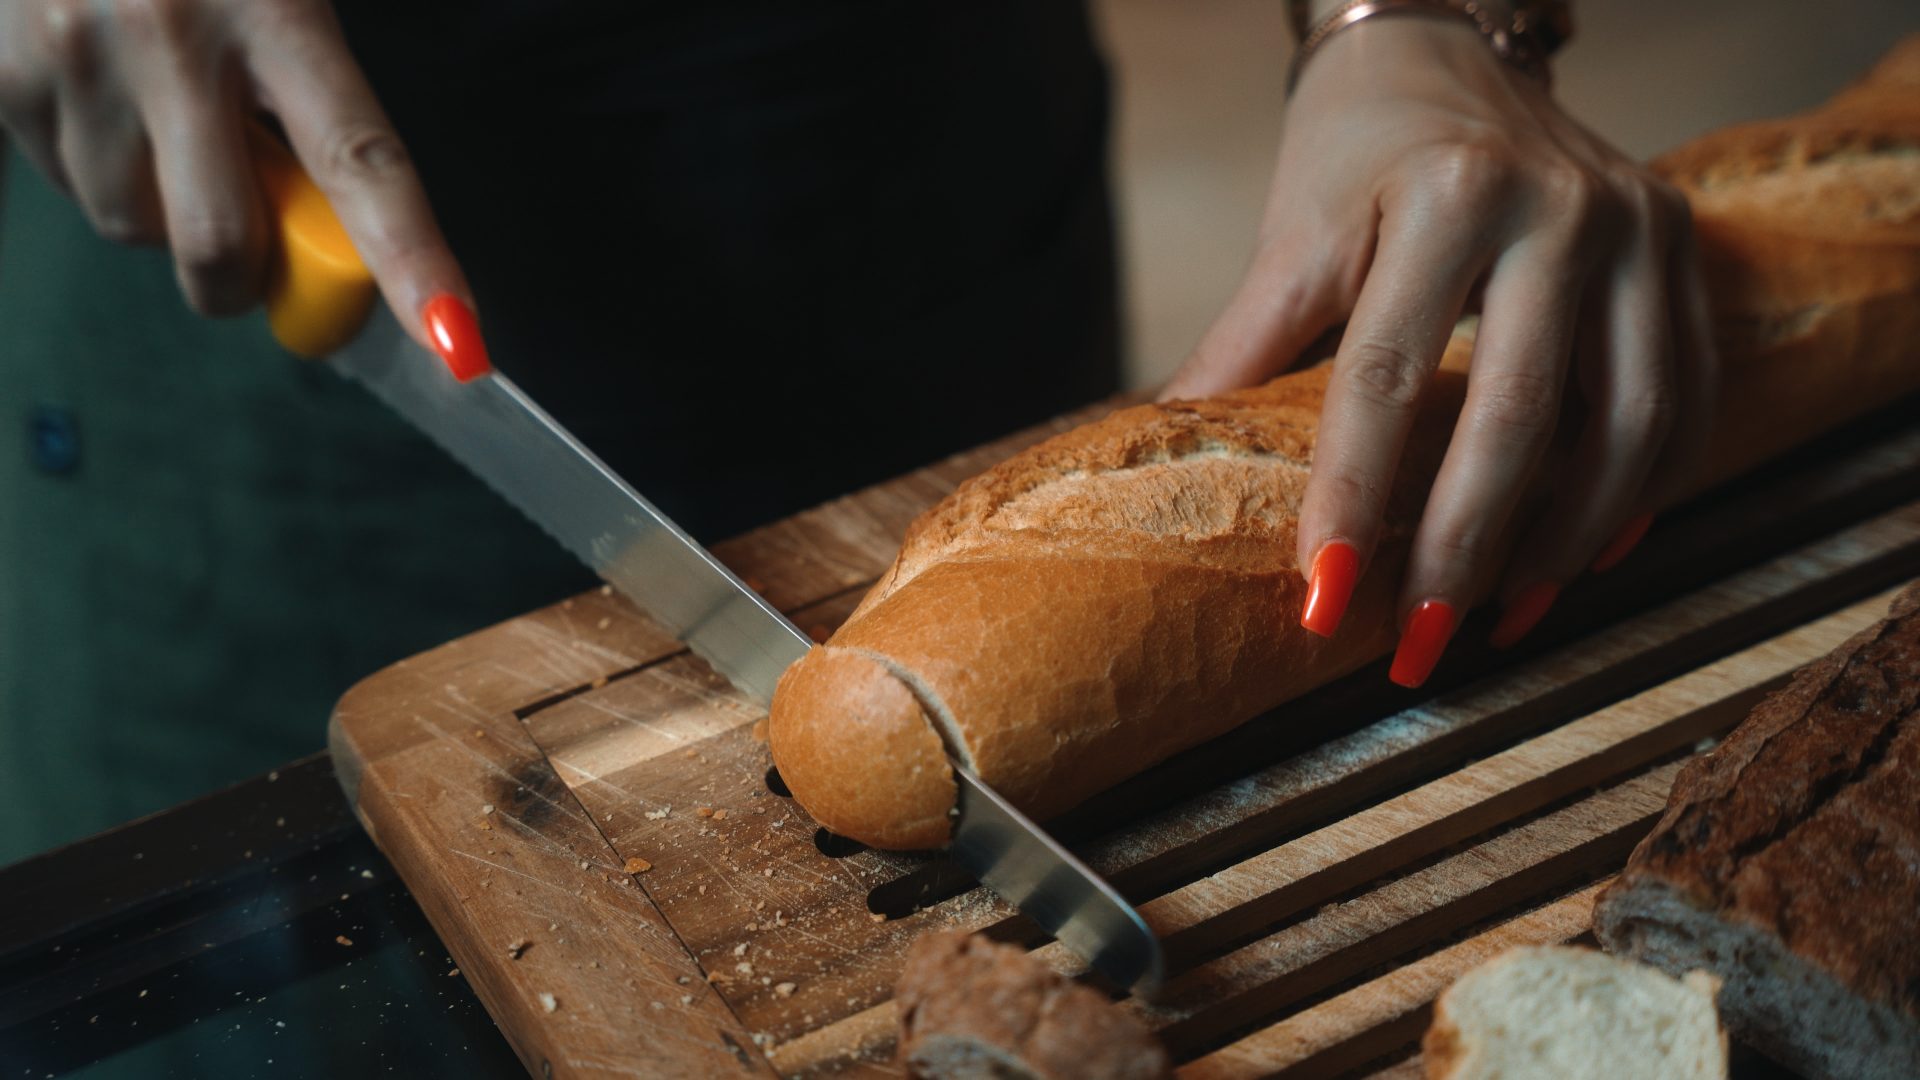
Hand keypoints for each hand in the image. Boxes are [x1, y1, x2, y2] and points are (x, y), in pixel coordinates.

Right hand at [0, 0, 467, 338]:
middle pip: (221, 244)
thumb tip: (339, 226)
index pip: (362, 163)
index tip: (456, 344)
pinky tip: (109, 100)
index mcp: (275, 8)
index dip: (413, 263)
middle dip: (245, 275)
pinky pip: (64, 188)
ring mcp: (72, 58)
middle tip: (258, 239)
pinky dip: (97, 171)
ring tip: (164, 122)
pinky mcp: (1, 76)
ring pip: (132, 228)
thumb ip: (314, 95)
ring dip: (162, 211)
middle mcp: (169, 38)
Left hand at [1162, 16, 1715, 677]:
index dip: (1351, 498)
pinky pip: (1686, 397)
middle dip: (1467, 548)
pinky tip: (1588, 551)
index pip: (1388, 377)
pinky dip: (1643, 490)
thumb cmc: (1360, 150)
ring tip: (1504, 617)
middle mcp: (1561, 210)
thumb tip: (1168, 450)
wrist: (1452, 53)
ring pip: (1629, 420)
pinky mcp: (1681, 253)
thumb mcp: (1296, 234)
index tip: (1321, 601)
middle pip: (1522, 415)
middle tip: (1421, 645)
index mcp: (1449, 197)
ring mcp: (1638, 230)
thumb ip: (1245, 345)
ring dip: (1568, 539)